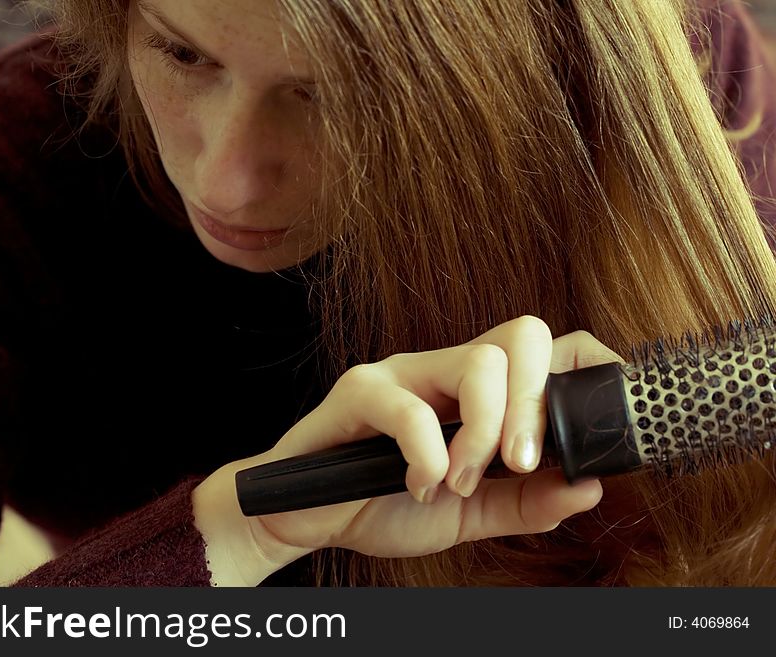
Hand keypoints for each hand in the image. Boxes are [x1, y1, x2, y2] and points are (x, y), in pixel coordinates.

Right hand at [193, 316, 621, 583]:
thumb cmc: (383, 502)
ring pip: (477, 363)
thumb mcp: (469, 513)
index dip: (588, 364)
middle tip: (524, 462)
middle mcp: (444, 369)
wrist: (310, 517)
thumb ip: (525, 502)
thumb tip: (590, 485)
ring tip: (459, 481)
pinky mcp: (360, 392)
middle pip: (522, 335)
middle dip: (538, 402)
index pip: (545, 348)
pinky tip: (418, 484)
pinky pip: (410, 407)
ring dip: (484, 433)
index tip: (610, 419)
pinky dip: (428, 454)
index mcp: (475, 391)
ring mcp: (402, 373)